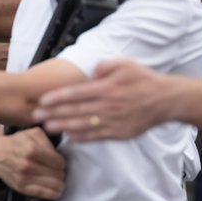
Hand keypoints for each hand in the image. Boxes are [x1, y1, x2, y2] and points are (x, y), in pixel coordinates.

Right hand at [0, 128, 66, 200]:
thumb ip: (48, 142)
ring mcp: (24, 178)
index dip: (62, 163)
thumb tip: (58, 155)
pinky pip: (42, 194)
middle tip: (60, 172)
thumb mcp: (33, 133)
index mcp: (33, 150)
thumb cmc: (16, 142)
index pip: (59, 162)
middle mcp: (28, 165)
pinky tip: (57, 192)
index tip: (60, 163)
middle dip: (61, 173)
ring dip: (60, 184)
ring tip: (60, 181)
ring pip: (53, 185)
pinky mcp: (21, 187)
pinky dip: (52, 194)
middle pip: (58, 174)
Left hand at [34, 59, 169, 140]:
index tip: (41, 100)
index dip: (57, 98)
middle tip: (36, 116)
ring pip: (82, 125)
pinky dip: (81, 137)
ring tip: (47, 127)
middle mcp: (107, 106)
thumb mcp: (126, 64)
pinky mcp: (119, 133)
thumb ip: (105, 66)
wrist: (166, 100)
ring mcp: (113, 121)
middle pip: (74, 110)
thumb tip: (91, 73)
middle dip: (53, 113)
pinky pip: (96, 136)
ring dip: (63, 126)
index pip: (76, 93)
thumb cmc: (144, 80)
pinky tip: (70, 136)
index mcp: (107, 88)